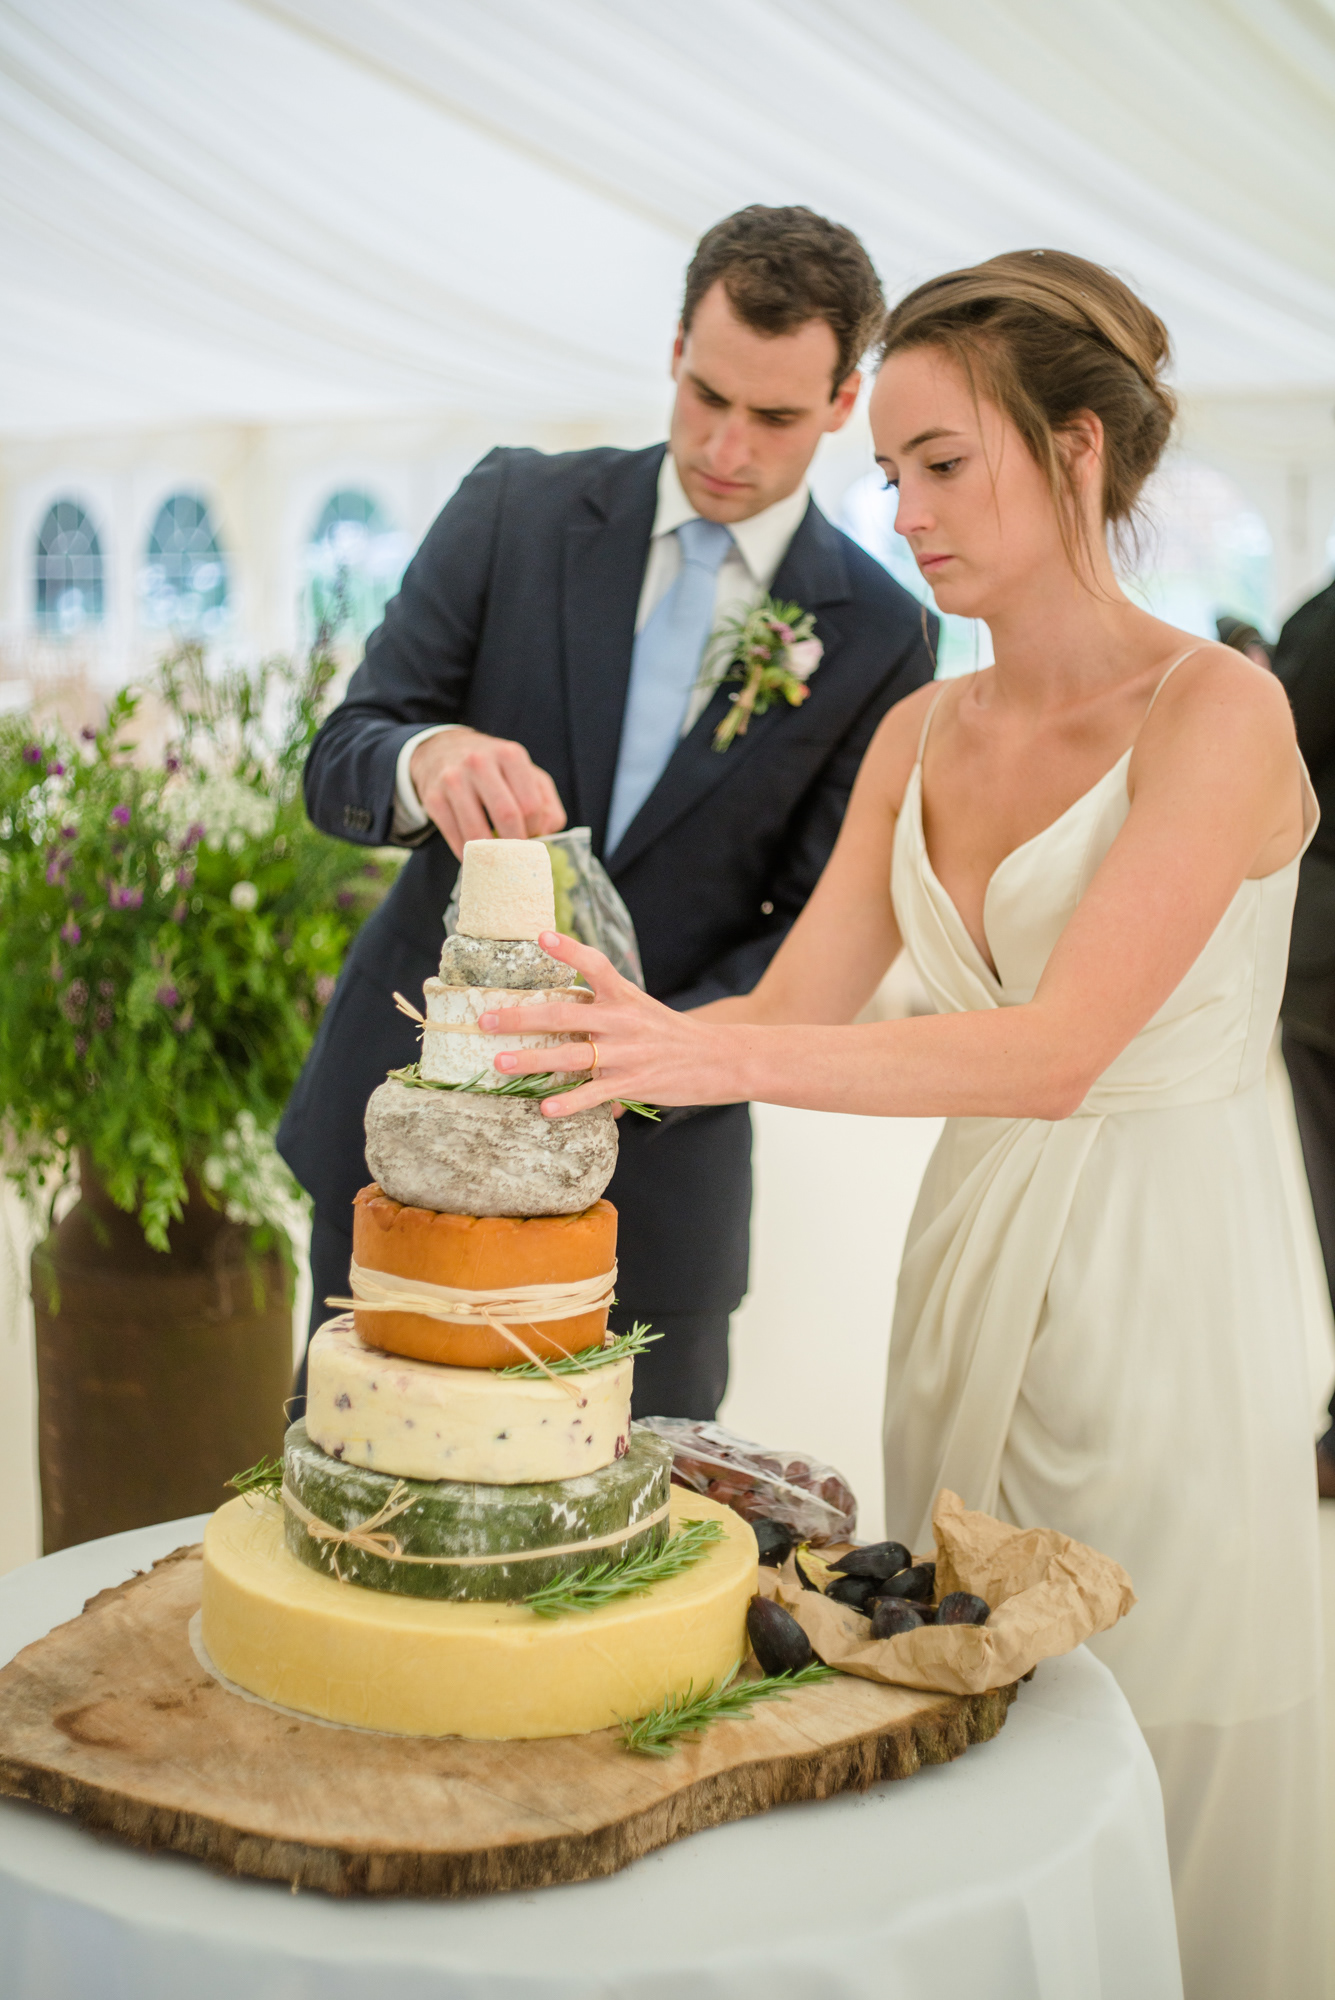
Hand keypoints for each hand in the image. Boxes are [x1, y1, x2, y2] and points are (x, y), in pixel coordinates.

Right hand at [410, 728, 565, 858]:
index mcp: (509, 755)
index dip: (535, 829)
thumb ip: (546, 803)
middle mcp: (479, 762)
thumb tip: (545, 835)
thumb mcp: (526, 774)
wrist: (442, 750)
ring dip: (491, 855)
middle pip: (507, 816)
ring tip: (498, 860)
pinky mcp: (433, 798)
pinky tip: (477, 856)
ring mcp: (453, 779)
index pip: (531, 805)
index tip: (531, 837)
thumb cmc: (494, 769)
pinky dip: (469, 855)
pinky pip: (455, 837)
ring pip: (477, 832)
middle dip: (516, 845)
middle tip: (517, 856)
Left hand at [476, 932, 736, 1116]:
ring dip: (531, 1059)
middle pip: (563, 1013)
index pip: (594, 964)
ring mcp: (625, 1053)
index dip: (567, 949)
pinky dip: (568, 1103)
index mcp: (623, 996)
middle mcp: (621, 1020)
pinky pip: (593, 1094)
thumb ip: (603, 1007)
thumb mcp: (640, 1008)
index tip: (540, 935)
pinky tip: (545, 1109)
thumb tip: (566, 1013)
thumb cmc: (671, 1034)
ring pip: (570, 1056)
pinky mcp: (632, 1083)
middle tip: (486, 1020)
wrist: (718, 1059)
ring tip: (500, 1062)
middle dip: (521, 1017)